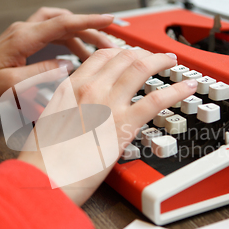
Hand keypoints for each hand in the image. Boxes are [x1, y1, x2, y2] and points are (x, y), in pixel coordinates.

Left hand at [0, 8, 115, 104]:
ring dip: (80, 35)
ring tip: (95, 52)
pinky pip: (52, 32)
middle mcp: (25, 30)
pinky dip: (68, 38)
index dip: (87, 21)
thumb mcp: (13, 84)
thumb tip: (66, 66)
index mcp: (23, 38)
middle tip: (108, 44)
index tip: (107, 19)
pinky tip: (77, 52)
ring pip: (60, 25)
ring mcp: (25, 33)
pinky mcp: (26, 39)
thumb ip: (41, 73)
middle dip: (89, 30)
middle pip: (64, 21)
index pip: (62, 23)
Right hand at [18, 48, 197, 204]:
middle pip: (124, 57)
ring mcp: (108, 104)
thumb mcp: (50, 122)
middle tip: (156, 57)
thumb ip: (68, 110)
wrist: (43, 177)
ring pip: (141, 68)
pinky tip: (186, 87)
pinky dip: (175, 90)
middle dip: (144, 53)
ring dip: (161, 61)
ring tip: (172, 61)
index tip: (132, 55)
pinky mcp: (123, 124)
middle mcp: (90, 88)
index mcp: (71, 87)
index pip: (102, 57)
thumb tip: (80, 111)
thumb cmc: (43, 158)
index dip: (122, 52)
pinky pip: (156, 99)